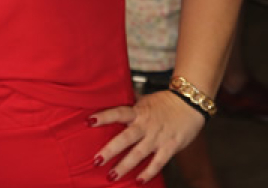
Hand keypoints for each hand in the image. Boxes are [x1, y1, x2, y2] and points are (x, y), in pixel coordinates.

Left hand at [88, 91, 204, 184]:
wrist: (190, 103)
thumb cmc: (164, 102)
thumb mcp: (144, 100)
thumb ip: (130, 107)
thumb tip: (111, 104)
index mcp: (138, 112)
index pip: (117, 113)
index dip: (103, 116)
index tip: (88, 121)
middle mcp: (146, 125)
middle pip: (125, 138)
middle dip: (110, 150)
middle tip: (96, 161)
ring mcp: (158, 137)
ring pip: (139, 154)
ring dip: (125, 166)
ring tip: (112, 176)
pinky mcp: (170, 146)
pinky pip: (158, 162)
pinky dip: (148, 172)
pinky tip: (138, 181)